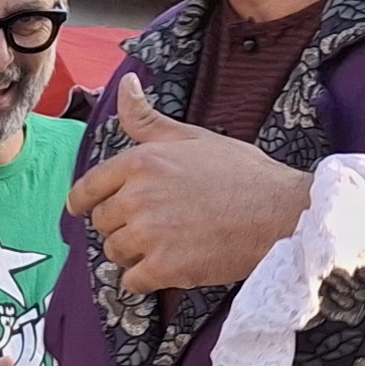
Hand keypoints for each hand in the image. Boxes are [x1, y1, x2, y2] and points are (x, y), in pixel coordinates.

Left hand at [72, 78, 310, 295]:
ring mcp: (149, 234)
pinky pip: (132, 282)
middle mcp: (138, 197)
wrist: (281, 213)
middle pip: (102, 223)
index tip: (83, 210)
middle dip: (122, 227)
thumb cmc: (243, 173)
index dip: (83, 202)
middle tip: (155, 226)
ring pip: (115, 253)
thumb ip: (148, 119)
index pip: (88, 188)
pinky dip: (146, 280)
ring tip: (167, 244)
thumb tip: (126, 83)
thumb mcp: (193, 137)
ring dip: (134, 254)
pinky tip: (171, 267)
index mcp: (141, 162)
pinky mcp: (164, 268)